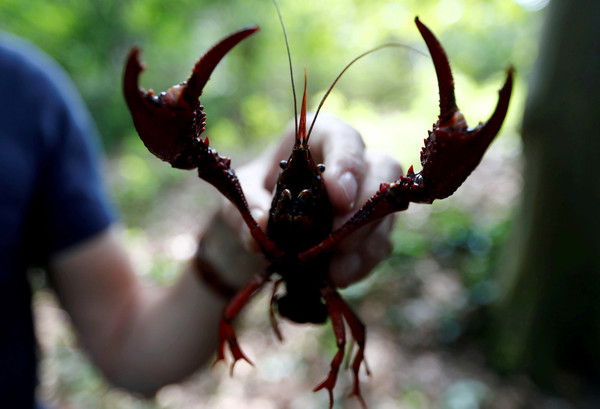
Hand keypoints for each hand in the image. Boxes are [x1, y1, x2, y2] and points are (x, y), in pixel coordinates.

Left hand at [219, 113, 400, 287]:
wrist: (265, 225)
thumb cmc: (257, 194)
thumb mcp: (242, 194)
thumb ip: (250, 204)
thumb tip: (263, 227)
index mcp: (318, 140)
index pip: (344, 138)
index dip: (347, 164)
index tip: (339, 196)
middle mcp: (353, 161)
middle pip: (381, 169)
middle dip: (365, 207)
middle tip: (340, 240)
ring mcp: (367, 195)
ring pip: (386, 209)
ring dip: (365, 243)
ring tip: (336, 271)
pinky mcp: (372, 227)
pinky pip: (381, 242)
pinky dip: (363, 262)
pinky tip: (339, 276)